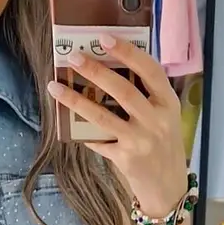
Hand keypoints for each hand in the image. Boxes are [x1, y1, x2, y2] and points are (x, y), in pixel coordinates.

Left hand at [47, 36, 187, 217]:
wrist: (168, 186)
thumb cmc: (162, 144)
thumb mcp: (164, 117)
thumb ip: (146, 96)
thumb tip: (108, 69)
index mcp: (168, 103)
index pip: (150, 71)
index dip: (128, 52)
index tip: (105, 38)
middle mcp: (157, 120)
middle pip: (123, 90)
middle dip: (96, 71)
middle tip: (74, 57)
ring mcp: (141, 141)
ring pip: (103, 116)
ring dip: (76, 100)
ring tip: (55, 86)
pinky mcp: (125, 159)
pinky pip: (97, 140)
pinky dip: (81, 131)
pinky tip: (65, 121)